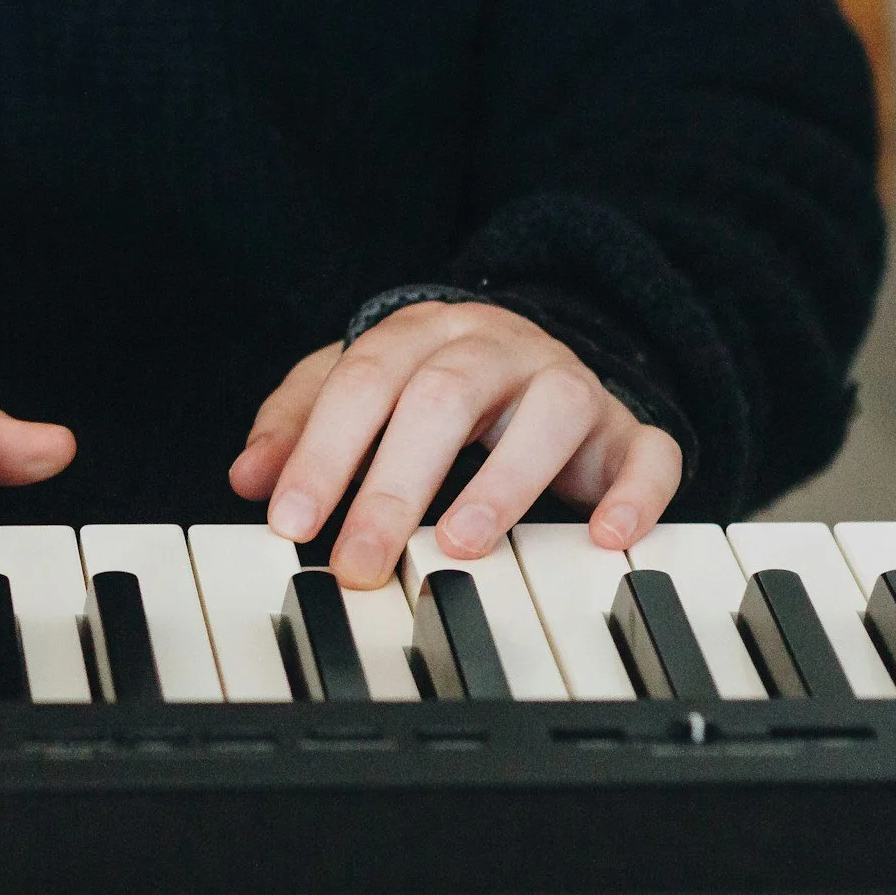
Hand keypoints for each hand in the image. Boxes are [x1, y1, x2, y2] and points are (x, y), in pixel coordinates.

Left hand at [227, 300, 682, 589]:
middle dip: (397, 484)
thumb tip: (247, 477)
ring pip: (551, 411)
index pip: (364, 383)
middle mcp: (498, 348)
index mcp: (421, 335)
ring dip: (505, 480)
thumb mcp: (353, 391)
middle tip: (360, 559)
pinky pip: (648, 451)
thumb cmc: (426, 383)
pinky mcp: (627, 428)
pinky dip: (633, 493)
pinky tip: (604, 537)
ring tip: (461, 543)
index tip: (290, 520)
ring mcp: (568, 383)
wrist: (529, 350)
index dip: (324, 451)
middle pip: (445, 398)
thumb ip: (297, 425)